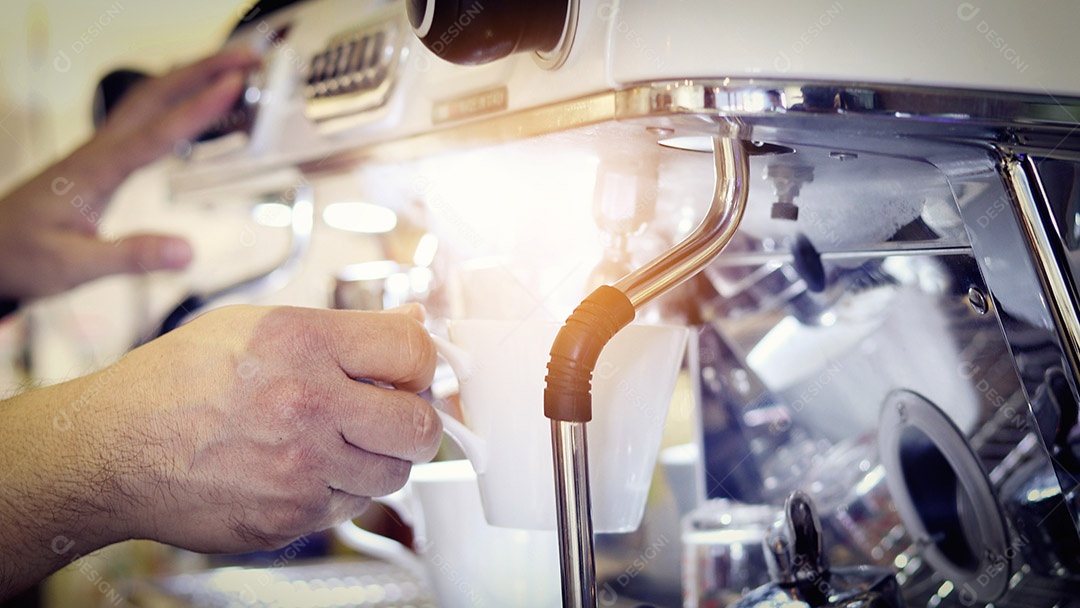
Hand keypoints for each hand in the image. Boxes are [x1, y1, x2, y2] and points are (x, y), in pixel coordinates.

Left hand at [0, 48, 258, 298]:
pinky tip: (196, 104)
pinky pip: (145, 116)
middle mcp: (98, 151)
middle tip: (247, 58)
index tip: (234, 83)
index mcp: (94, 172)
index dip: (199, 108)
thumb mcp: (74, 267)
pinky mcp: (102, 158)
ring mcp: (99, 150)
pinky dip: (177, 99)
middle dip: (202, 70)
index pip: (157, 132)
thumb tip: (188, 251)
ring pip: (148, 99)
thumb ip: (132, 256)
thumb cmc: (23, 256)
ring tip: (233, 69)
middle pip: (154, 95)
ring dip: (190, 77)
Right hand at [0, 305, 440, 592]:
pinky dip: (342, 490)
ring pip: (394, 474)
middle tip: (395, 413)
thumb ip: (342, 328)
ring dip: (380, 458)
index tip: (416, 370)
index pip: (414, 351)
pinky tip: (305, 469)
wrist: (110, 449)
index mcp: (302, 344)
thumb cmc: (175, 383)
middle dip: (416, 420)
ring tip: (340, 441)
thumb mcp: (257, 326)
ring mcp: (301, 469)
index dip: (425, 362)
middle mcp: (308, 405)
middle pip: (420, 425)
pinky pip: (352, 506)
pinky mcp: (289, 517)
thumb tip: (407, 326)